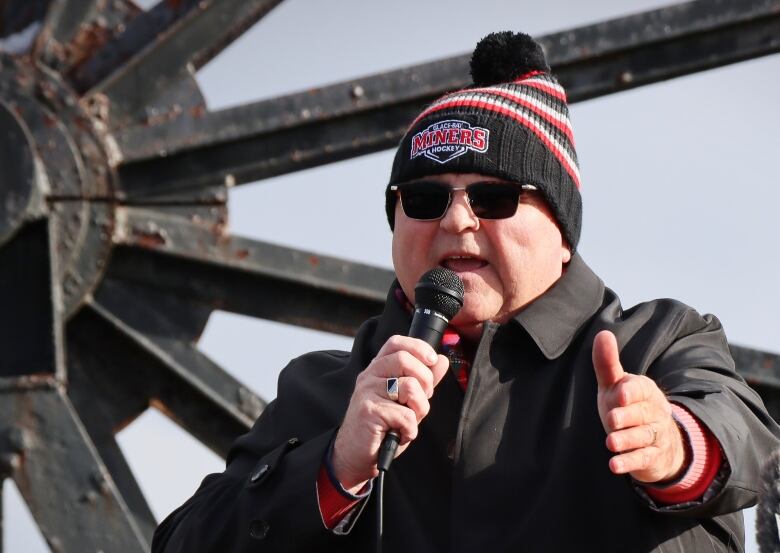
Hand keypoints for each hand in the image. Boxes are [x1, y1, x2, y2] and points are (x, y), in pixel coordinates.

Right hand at [332, 336, 448, 492]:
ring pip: (409, 386)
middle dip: (425, 382)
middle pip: (405, 360)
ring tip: (408, 421)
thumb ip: (422, 380)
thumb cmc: (382, 427)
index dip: (418, 347)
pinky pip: (405, 414)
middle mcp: (370, 375)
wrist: (356, 455)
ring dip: (419, 409)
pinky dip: (410, 429)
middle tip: (419, 402)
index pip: (396, 343)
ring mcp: (367, 392)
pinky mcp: (368, 411)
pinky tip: (401, 434)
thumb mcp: (406, 401)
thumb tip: (441, 360)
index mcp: (378, 369)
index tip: (431, 361)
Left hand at [592, 330, 685, 482]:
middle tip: (612, 419)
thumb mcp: (615, 385)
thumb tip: (603, 333)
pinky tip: (614, 465)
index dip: (630, 391)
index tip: (620, 393)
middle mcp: (654, 412)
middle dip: (627, 417)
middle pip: (642, 414)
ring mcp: (656, 435)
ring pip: (643, 437)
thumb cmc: (627, 407)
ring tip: (610, 442)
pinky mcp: (653, 457)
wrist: (657, 441)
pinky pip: (643, 460)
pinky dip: (629, 463)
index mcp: (645, 391)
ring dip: (627, 440)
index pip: (640, 389)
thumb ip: (607, 363)